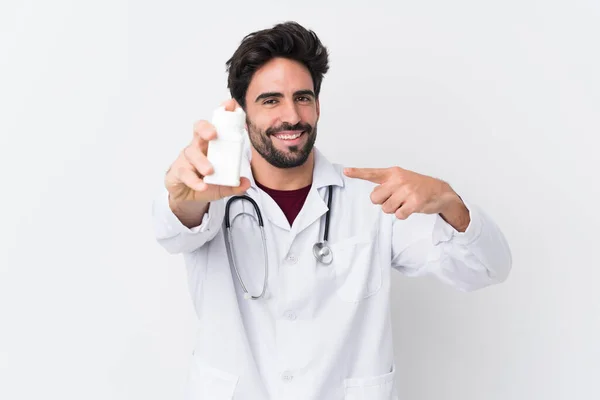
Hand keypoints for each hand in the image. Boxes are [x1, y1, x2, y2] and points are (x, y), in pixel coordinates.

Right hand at [165, 99, 250, 207]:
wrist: (187, 196)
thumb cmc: (205, 181)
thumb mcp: (223, 184)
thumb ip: (234, 183)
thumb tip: (246, 183)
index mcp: (210, 145)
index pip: (216, 125)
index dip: (222, 113)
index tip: (230, 105)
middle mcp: (197, 147)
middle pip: (198, 130)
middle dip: (206, 128)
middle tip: (213, 135)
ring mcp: (185, 159)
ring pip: (191, 152)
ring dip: (201, 161)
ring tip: (210, 171)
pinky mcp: (177, 172)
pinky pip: (184, 173)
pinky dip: (194, 181)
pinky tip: (202, 186)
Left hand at [343, 166, 467, 227]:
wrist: (440, 191)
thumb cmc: (417, 186)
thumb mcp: (401, 179)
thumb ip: (385, 185)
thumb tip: (374, 195)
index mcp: (393, 173)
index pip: (372, 173)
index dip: (357, 173)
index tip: (345, 171)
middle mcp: (398, 179)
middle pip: (375, 198)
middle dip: (382, 202)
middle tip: (395, 198)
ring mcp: (407, 190)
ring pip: (386, 208)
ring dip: (394, 209)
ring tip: (405, 202)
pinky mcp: (415, 201)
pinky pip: (398, 215)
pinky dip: (403, 214)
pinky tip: (410, 207)